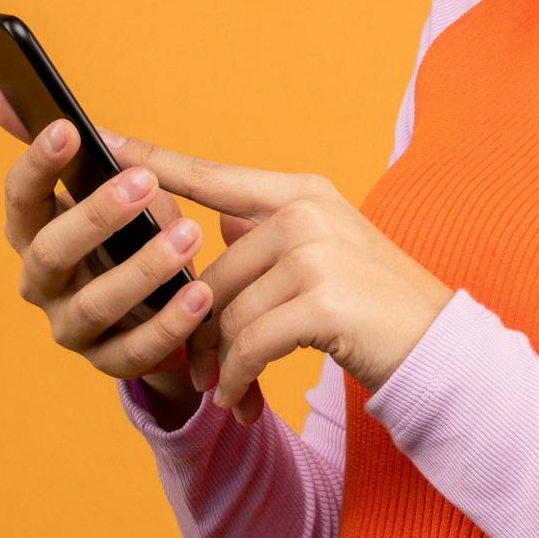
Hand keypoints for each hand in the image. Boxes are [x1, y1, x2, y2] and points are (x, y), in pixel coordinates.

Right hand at [0, 83, 216, 397]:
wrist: (158, 303)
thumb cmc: (131, 229)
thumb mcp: (109, 184)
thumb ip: (74, 147)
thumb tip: (0, 89)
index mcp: (34, 231)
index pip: (20, 197)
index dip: (38, 164)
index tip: (69, 127)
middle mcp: (41, 282)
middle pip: (50, 253)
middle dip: (95, 216)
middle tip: (144, 182)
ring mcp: (71, 326)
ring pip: (94, 304)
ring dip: (142, 269)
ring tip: (188, 233)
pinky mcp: (109, 361)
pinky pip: (135, 349)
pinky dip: (170, 322)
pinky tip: (203, 293)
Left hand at [128, 143, 457, 424]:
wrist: (437, 346)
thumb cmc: (374, 305)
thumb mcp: (325, 251)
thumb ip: (268, 230)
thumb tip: (220, 218)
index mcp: (301, 192)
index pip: (211, 175)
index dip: (152, 160)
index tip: (101, 138)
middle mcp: (306, 212)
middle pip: (212, 272)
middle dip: (199, 330)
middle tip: (199, 373)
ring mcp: (316, 253)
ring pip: (227, 313)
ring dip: (220, 363)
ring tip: (227, 390)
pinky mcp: (322, 302)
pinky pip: (249, 345)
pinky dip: (238, 378)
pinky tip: (241, 399)